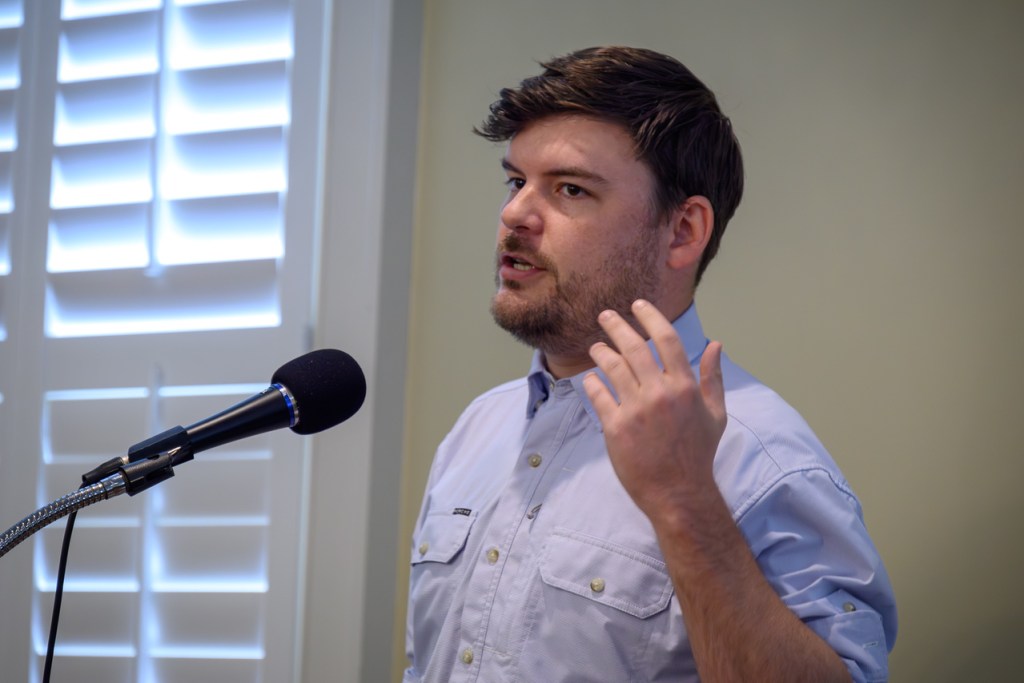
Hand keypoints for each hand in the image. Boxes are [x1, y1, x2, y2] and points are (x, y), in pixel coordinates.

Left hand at [582, 300, 726, 518]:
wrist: (678, 492)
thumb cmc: (698, 453)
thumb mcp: (715, 414)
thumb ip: (712, 377)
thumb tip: (715, 344)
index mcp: (684, 387)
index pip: (666, 339)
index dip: (651, 317)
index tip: (638, 305)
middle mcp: (659, 393)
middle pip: (634, 346)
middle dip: (617, 326)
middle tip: (605, 316)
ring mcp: (635, 409)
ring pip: (612, 367)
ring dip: (601, 351)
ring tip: (595, 347)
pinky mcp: (615, 427)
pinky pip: (598, 395)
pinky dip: (592, 383)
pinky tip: (590, 378)